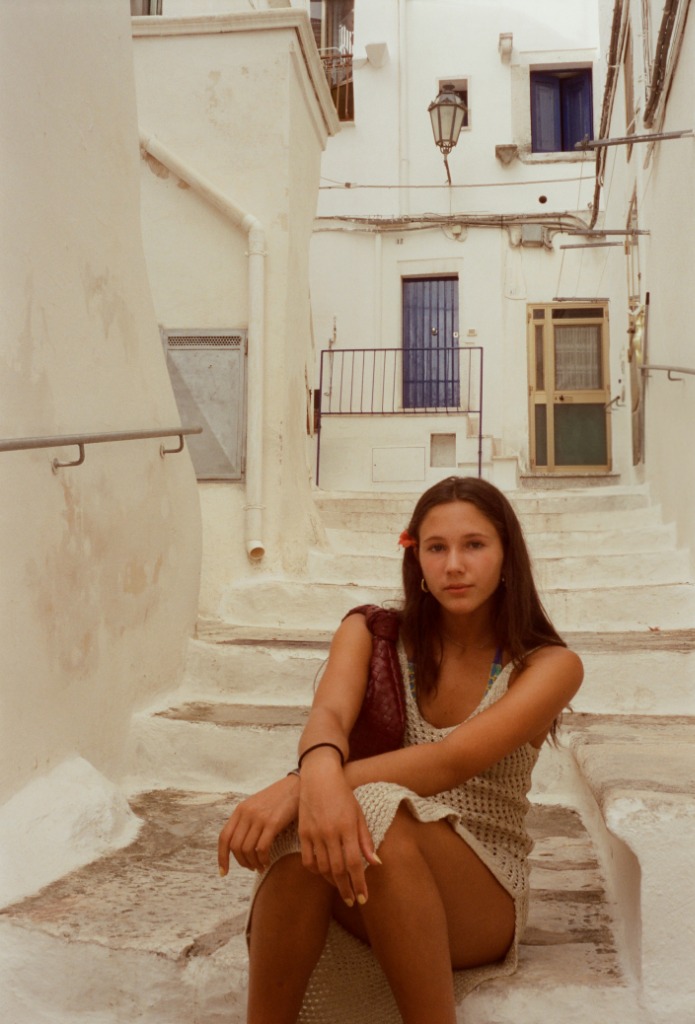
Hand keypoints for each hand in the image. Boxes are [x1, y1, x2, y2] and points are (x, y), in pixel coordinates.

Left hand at [218, 774, 299, 874]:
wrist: (296, 785)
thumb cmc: (278, 798)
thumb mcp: (256, 805)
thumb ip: (246, 821)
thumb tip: (239, 846)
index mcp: (240, 810)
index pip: (224, 837)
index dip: (222, 857)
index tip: (223, 872)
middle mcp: (247, 813)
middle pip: (235, 847)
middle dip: (242, 862)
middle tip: (251, 867)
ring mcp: (259, 817)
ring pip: (248, 849)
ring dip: (253, 863)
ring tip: (260, 866)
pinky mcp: (273, 822)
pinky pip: (262, 848)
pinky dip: (263, 859)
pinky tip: (268, 861)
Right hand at [297, 758, 379, 906]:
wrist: (319, 778)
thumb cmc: (343, 795)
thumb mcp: (359, 814)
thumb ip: (366, 840)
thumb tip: (376, 863)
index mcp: (347, 827)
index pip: (355, 863)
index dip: (359, 883)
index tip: (363, 898)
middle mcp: (330, 832)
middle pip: (338, 870)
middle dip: (346, 889)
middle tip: (352, 900)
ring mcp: (314, 833)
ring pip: (322, 868)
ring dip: (331, 882)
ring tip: (340, 888)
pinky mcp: (303, 833)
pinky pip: (307, 859)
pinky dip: (315, 871)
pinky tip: (323, 874)